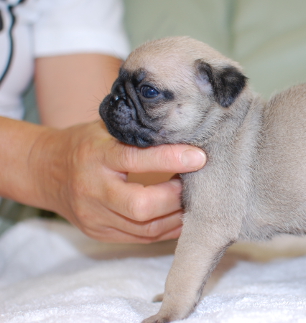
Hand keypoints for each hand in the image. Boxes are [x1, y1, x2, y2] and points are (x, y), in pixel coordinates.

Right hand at [28, 121, 206, 242]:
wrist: (46, 171)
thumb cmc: (86, 144)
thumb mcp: (107, 128)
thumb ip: (140, 132)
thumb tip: (186, 132)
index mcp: (95, 155)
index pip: (135, 158)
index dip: (170, 159)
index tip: (198, 157)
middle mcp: (93, 189)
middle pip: (141, 206)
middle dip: (176, 197)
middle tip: (196, 182)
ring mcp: (95, 217)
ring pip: (146, 228)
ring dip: (177, 215)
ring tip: (194, 199)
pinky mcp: (100, 234)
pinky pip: (142, 238)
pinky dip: (168, 229)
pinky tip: (182, 216)